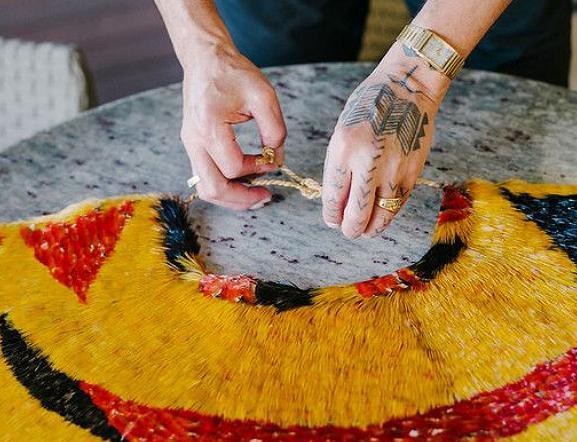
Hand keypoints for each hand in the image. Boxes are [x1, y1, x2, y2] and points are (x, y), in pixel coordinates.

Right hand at [181, 44, 286, 209]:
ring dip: (232, 198)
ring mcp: (190, 145)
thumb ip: (275, 130)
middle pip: (213, 188)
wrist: (205, 59)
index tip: (272, 158)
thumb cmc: (233, 73)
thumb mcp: (264, 96)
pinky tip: (244, 181)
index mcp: (209, 127)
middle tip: (265, 196)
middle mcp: (193, 141)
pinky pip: (205, 177)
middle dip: (241, 199)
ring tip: (256, 195)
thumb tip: (275, 160)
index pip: (233, 167)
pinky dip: (225, 185)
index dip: (257, 169)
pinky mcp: (193, 146)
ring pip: (205, 188)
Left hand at [322, 44, 449, 237]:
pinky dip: (388, 215)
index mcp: (343, 149)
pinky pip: (398, 204)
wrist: (408, 87)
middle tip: (348, 230)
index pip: (333, 198)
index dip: (332, 216)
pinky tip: (381, 216)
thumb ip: (340, 168)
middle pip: (357, 215)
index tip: (332, 221)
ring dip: (370, 229)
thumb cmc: (369, 106)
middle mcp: (368, 162)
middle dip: (350, 229)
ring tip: (365, 230)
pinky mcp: (413, 172)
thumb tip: (339, 204)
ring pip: (381, 217)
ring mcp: (393, 169)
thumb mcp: (342, 133)